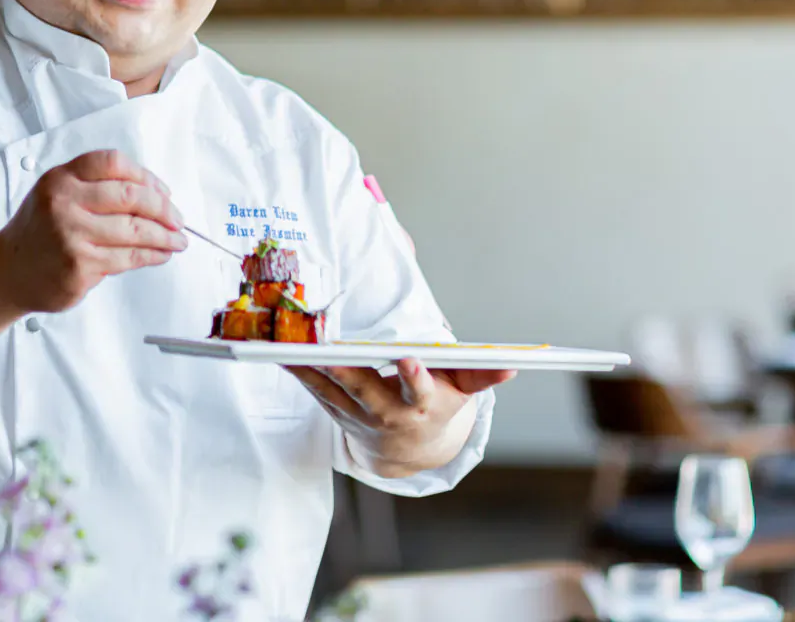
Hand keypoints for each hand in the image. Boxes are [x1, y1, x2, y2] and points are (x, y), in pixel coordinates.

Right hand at [0, 149, 187, 314]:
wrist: (6, 273)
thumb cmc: (37, 232)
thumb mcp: (55, 194)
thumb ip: (94, 186)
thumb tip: (153, 195)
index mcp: (60, 178)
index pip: (112, 163)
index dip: (145, 176)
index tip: (162, 190)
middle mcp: (64, 203)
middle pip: (130, 196)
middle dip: (163, 208)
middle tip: (178, 218)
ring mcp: (71, 236)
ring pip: (135, 230)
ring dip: (165, 236)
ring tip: (178, 239)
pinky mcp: (80, 266)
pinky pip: (128, 258)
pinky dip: (152, 255)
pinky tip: (161, 254)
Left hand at [288, 360, 514, 479]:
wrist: (410, 451)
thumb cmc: (439, 406)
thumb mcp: (463, 394)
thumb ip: (482, 374)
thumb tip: (514, 365)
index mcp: (421, 405)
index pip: (419, 390)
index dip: (415, 377)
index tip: (410, 360)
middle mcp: (386, 413)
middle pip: (364, 387)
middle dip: (348, 368)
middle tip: (330, 348)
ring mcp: (357, 414)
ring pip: (331, 387)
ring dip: (310, 367)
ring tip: (290, 342)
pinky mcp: (336, 411)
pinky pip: (314, 389)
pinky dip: (298, 370)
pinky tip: (279, 350)